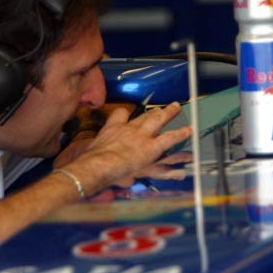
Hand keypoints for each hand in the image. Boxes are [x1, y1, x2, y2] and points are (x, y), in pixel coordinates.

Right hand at [58, 102, 191, 191]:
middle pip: (143, 116)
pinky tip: (189, 131)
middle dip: (155, 111)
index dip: (124, 116)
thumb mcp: (86, 155)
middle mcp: (128, 130)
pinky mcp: (152, 146)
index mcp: (112, 131)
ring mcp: (141, 137)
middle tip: (165, 106)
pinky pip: (170, 138)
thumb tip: (83, 166)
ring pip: (158, 120)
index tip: (127, 114)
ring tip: (178, 108)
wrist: (98, 165)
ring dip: (169, 113)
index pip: (119, 117)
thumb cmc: (89, 163)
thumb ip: (89, 157)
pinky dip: (180, 134)